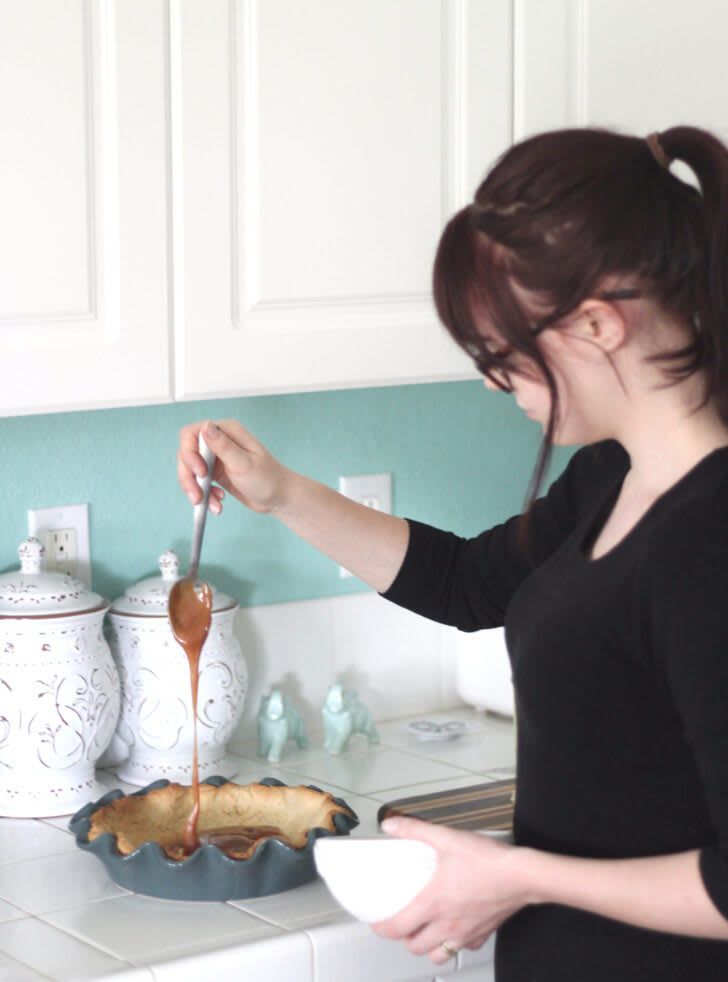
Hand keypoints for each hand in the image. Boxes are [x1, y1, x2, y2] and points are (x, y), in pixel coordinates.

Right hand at [177, 420, 288, 514]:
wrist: (278, 498)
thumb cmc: (268, 478)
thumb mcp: (244, 463)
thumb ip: (223, 445)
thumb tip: (205, 426)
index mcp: (226, 431)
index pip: (191, 434)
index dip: (189, 453)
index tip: (200, 472)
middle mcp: (218, 441)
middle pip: (186, 454)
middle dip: (189, 477)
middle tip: (197, 496)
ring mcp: (215, 457)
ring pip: (190, 470)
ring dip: (195, 489)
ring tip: (211, 504)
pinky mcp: (215, 473)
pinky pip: (199, 482)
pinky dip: (205, 494)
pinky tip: (218, 503)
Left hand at [371, 817, 529, 965]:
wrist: (522, 875)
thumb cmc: (488, 861)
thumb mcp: (446, 838)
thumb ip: (415, 830)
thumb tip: (391, 825)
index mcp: (433, 904)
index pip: (397, 928)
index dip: (382, 929)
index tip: (377, 924)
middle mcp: (447, 924)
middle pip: (415, 947)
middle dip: (404, 939)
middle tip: (402, 924)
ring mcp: (465, 933)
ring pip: (439, 954)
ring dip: (428, 947)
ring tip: (425, 932)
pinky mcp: (482, 933)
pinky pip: (464, 948)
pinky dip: (456, 943)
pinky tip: (456, 928)